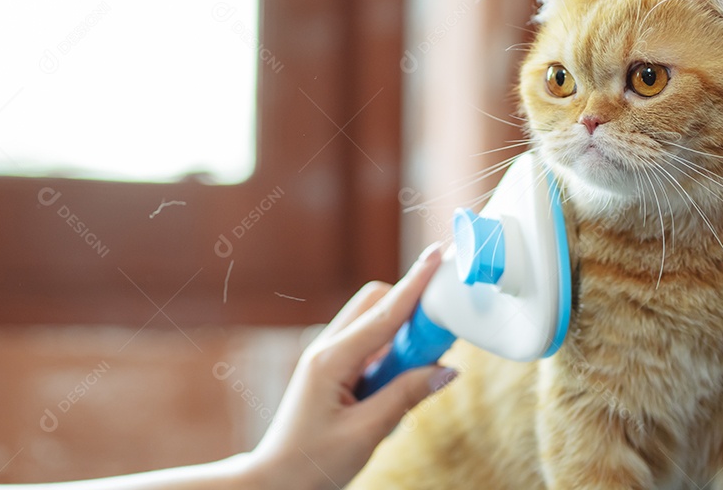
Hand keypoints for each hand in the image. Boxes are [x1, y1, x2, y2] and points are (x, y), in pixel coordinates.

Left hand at [247, 244, 456, 489]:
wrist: (275, 482)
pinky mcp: (334, 371)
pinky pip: (370, 348)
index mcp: (331, 359)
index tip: (437, 256)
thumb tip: (447, 368)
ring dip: (403, 336)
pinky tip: (400, 384)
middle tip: (442, 334)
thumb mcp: (365, 434)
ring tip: (424, 368)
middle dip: (411, 308)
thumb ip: (406, 396)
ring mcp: (328, 357)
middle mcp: (327, 348)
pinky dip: (392, 355)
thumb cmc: (312, 462)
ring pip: (374, 324)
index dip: (415, 284)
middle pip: (376, 304)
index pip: (384, 313)